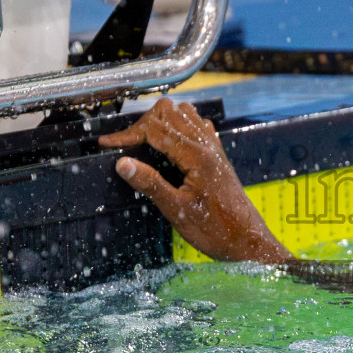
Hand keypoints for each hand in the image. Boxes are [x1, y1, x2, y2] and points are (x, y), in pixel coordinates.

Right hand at [97, 97, 292, 264]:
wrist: (247, 240)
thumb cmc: (215, 230)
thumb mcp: (177, 210)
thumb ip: (150, 183)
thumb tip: (122, 162)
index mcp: (195, 155)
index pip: (154, 130)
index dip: (126, 135)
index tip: (106, 145)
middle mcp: (206, 145)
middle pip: (168, 113)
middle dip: (142, 124)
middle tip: (125, 146)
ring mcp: (214, 149)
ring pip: (184, 114)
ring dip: (160, 122)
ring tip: (142, 142)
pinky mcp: (217, 156)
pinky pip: (198, 127)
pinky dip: (179, 127)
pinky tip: (170, 144)